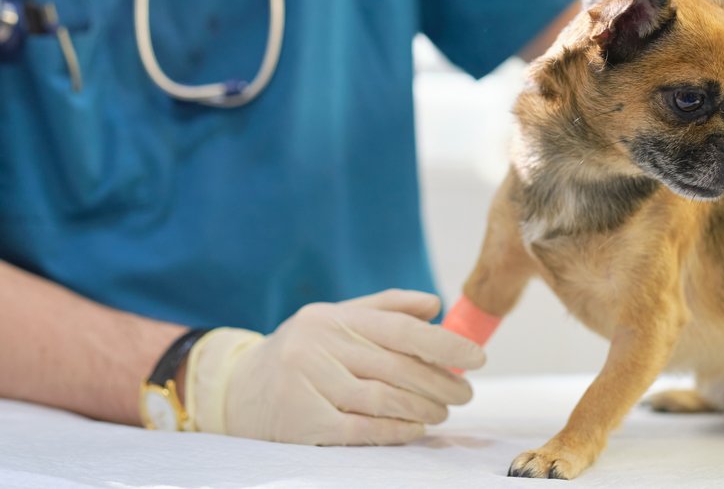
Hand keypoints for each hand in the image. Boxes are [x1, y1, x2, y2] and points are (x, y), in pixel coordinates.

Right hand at [185, 289, 484, 444]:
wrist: (235, 390)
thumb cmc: (302, 352)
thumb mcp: (336, 319)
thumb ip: (386, 308)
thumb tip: (435, 304)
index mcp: (334, 318)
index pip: (400, 329)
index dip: (444, 343)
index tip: (477, 356)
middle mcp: (319, 347)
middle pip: (397, 367)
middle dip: (440, 382)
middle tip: (465, 393)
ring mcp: (308, 385)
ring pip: (383, 399)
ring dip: (423, 408)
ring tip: (444, 411)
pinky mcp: (303, 423)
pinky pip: (361, 429)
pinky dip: (396, 431)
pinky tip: (416, 428)